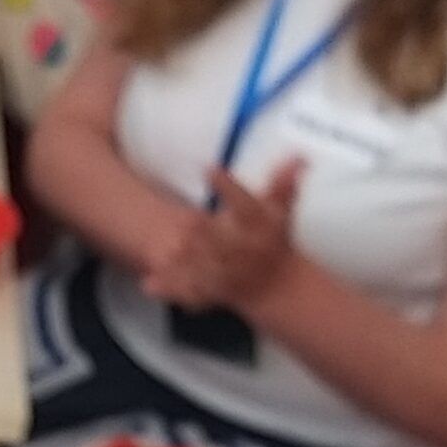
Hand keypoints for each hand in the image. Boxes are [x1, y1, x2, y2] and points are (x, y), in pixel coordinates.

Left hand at [140, 162, 302, 309]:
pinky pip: (189, 289)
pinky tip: (148, 283)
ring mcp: (227, 272)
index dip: (227, 186)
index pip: (244, 202)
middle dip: (203, 229)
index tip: (210, 168)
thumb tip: (299, 156)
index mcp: (257, 223)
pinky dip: (171, 289)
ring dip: (185, 259)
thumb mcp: (280, 210)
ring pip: (202, 264)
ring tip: (164, 250)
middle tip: (185, 217)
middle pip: (221, 238)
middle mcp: (242, 248)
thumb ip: (283, 183)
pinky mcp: (212, 289)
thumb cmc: (274, 241)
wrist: (277, 285)